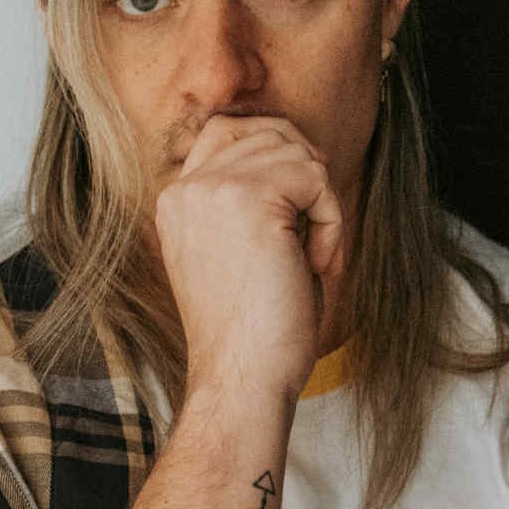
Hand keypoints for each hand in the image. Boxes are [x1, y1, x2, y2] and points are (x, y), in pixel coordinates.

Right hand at [154, 114, 344, 401]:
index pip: (226, 130)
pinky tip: (317, 264)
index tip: (298, 208)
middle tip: (314, 229)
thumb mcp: (240, 251)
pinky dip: (332, 220)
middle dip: (306, 172)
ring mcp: (212, 189)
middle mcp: (186, 188)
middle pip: (265, 130)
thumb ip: (252, 200)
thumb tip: (302, 154)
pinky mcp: (248, 198)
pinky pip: (315, 178)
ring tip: (313, 257)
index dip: (276, 154)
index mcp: (176, 201)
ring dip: (321, 202)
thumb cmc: (253, 332)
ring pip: (295, 150)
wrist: (242, 378)